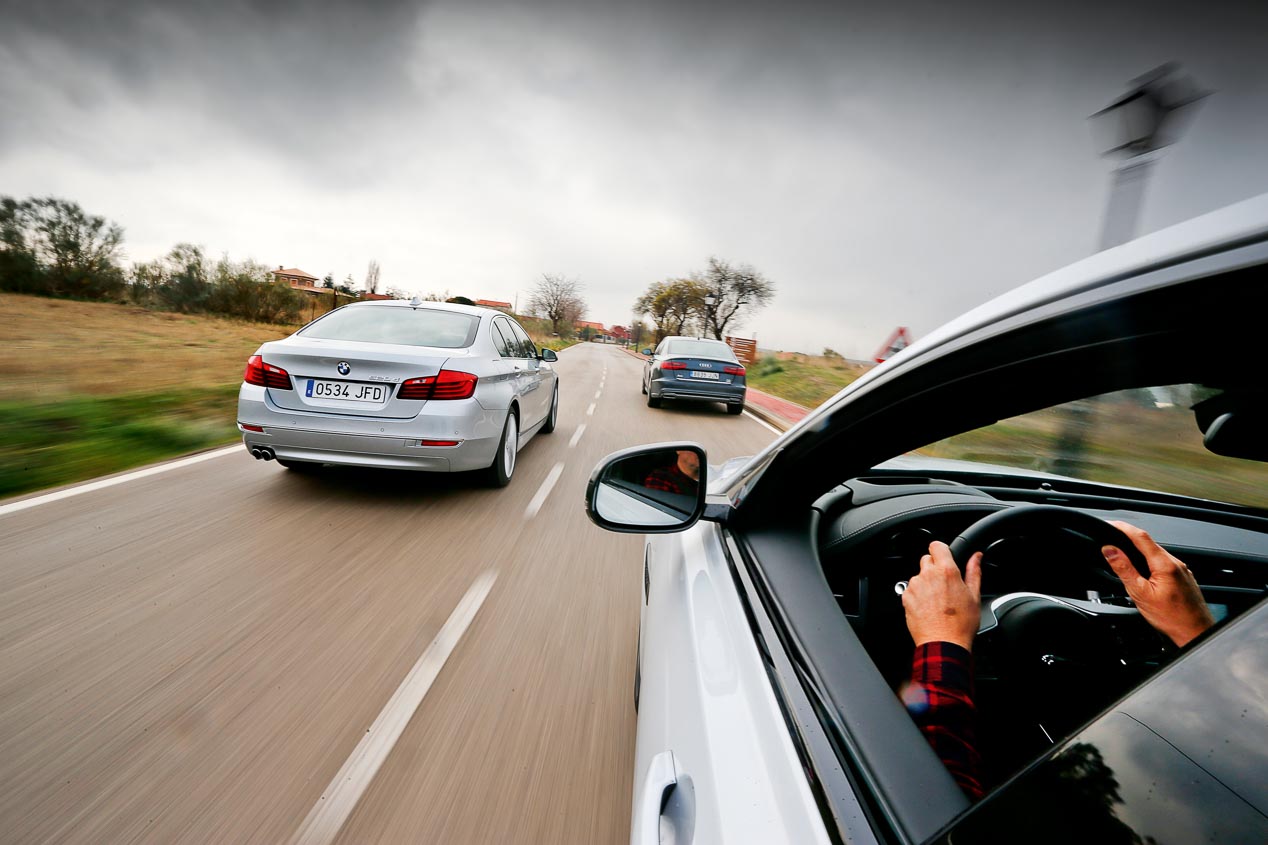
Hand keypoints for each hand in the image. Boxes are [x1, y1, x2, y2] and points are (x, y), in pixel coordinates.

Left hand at [902, 541, 981, 649]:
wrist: (943, 643)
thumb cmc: (960, 624)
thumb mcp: (974, 596)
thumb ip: (974, 572)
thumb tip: (976, 557)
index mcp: (946, 571)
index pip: (937, 545)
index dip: (941, 551)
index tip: (945, 557)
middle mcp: (928, 575)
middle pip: (927, 560)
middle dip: (935, 568)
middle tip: (945, 585)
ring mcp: (915, 586)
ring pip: (919, 576)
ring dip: (926, 583)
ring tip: (938, 600)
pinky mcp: (906, 597)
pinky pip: (911, 589)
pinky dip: (918, 595)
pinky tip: (929, 607)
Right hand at [1102, 521, 1214, 647]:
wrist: (1196, 632)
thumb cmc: (1172, 618)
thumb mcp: (1140, 593)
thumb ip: (1124, 569)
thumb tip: (1110, 550)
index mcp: (1164, 564)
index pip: (1140, 536)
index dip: (1123, 528)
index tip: (1110, 524)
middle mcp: (1176, 563)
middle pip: (1148, 544)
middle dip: (1129, 540)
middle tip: (1112, 541)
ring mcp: (1181, 570)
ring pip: (1156, 554)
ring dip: (1139, 553)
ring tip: (1124, 558)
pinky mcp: (1183, 578)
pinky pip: (1164, 564)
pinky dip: (1150, 563)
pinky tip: (1144, 575)